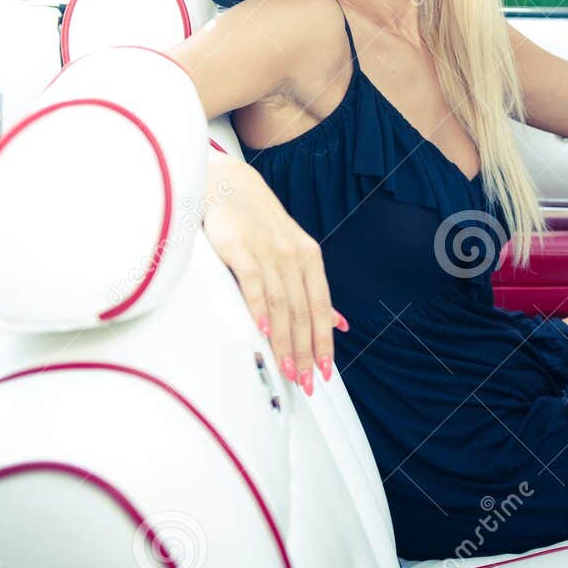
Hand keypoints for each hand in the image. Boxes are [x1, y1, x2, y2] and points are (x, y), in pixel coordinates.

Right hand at [200, 154, 345, 396]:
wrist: (229, 185)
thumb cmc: (259, 224)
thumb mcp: (294, 253)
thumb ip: (312, 289)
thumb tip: (337, 323)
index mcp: (310, 259)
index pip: (321, 307)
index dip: (323, 341)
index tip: (326, 370)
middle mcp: (294, 256)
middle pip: (302, 312)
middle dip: (306, 351)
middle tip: (307, 382)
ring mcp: (269, 252)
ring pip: (282, 304)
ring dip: (285, 341)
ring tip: (288, 369)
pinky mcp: (242, 248)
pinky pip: (254, 283)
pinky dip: (259, 309)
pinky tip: (262, 332)